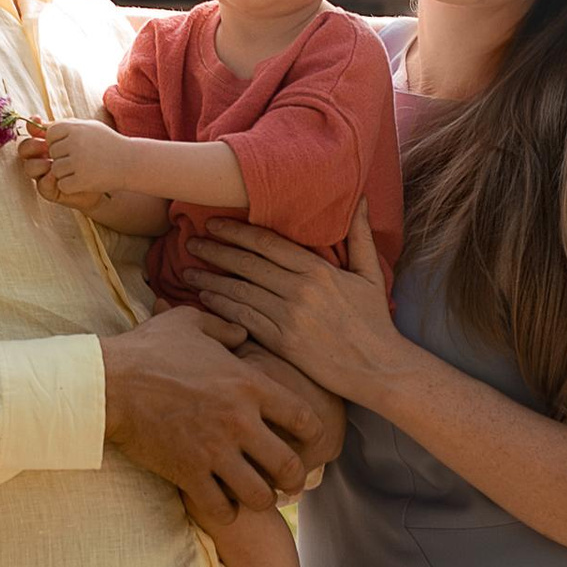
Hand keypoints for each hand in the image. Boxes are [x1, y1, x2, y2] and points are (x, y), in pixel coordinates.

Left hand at [24, 115, 131, 213]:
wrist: (131, 162)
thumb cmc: (107, 142)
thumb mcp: (87, 127)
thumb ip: (62, 125)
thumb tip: (34, 124)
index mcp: (74, 128)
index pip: (50, 135)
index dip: (59, 142)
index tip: (73, 145)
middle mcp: (74, 143)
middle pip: (52, 154)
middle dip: (63, 158)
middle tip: (84, 159)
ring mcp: (78, 163)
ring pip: (55, 171)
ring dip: (66, 173)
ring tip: (85, 169)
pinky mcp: (82, 180)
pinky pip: (63, 185)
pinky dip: (71, 186)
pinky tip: (86, 180)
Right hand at [101, 307, 339, 520]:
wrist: (108, 382)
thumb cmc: (148, 348)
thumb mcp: (190, 323)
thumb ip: (224, 328)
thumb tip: (243, 333)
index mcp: (249, 385)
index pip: (304, 417)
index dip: (314, 434)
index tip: (309, 442)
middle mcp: (239, 422)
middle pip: (289, 464)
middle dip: (295, 478)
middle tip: (291, 483)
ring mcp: (214, 451)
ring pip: (259, 494)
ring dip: (262, 499)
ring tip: (256, 497)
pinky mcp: (187, 472)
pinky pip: (221, 508)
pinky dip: (227, 511)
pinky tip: (223, 504)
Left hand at [185, 206, 404, 408]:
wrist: (378, 367)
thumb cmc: (374, 322)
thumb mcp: (371, 274)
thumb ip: (360, 236)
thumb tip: (361, 199)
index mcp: (318, 270)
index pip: (267, 243)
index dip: (236, 231)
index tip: (213, 223)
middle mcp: (299, 290)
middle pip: (246, 264)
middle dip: (214, 251)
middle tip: (190, 242)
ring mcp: (288, 318)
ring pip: (239, 292)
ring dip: (210, 280)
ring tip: (187, 271)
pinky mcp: (282, 343)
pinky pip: (243, 320)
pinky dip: (221, 308)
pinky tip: (205, 300)